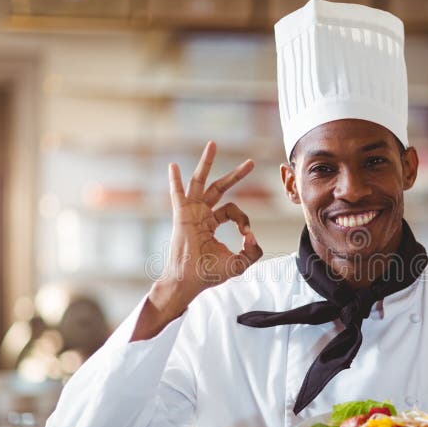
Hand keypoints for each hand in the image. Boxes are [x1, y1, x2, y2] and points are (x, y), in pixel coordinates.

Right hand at [161, 140, 263, 298]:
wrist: (189, 282)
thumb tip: (254, 237)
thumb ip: (252, 252)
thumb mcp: (238, 264)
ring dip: (207, 164)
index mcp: (211, 223)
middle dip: (236, 175)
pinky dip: (175, 181)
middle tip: (251, 163)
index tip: (246, 236)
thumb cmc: (208, 274)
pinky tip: (173, 166)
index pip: (233, 210)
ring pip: (200, 183)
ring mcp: (190, 213)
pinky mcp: (181, 216)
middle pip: (219, 188)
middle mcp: (201, 214)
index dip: (244, 220)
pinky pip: (177, 195)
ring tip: (213, 144)